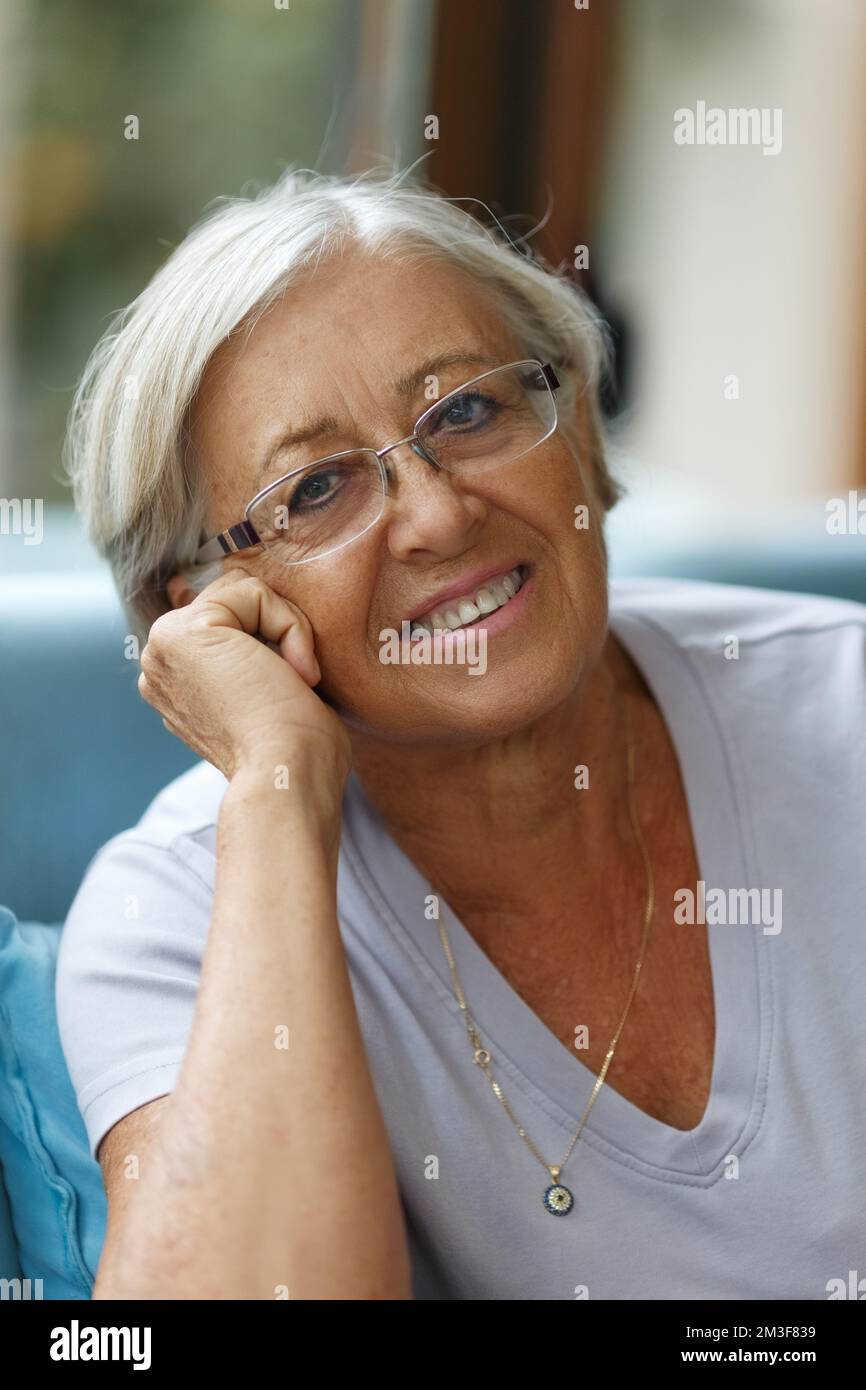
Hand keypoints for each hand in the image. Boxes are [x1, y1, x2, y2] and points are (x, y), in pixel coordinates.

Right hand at [137, 569, 351, 795]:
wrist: (288, 775)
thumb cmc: (296, 749)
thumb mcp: (266, 692)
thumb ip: (251, 657)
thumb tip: (260, 629)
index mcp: (176, 681)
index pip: (232, 620)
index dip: (275, 642)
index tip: (289, 692)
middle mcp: (160, 664)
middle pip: (234, 602)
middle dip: (278, 632)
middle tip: (293, 685)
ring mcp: (163, 647)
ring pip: (244, 594)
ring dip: (286, 631)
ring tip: (291, 682)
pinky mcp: (183, 632)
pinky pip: (254, 593)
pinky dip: (289, 626)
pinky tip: (292, 674)